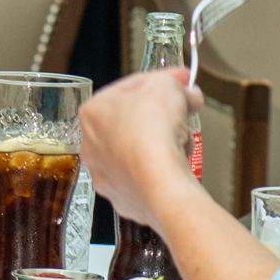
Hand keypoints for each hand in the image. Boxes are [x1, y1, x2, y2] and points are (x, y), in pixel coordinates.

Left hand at [78, 69, 203, 224]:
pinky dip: (162, 170)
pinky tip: (177, 165)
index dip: (161, 81)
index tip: (181, 81)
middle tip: (184, 110)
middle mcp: (92, 146)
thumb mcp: (166, 86)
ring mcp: (106, 175)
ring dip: (162, 143)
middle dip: (161, 115)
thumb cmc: (152, 132)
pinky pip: (147, 177)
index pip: (129, 88)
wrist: (160, 184)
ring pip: (140, 151)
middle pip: (133, 121)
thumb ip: (175, 83)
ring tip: (182, 141)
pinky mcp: (124, 198)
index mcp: (93, 112)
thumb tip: (187, 92)